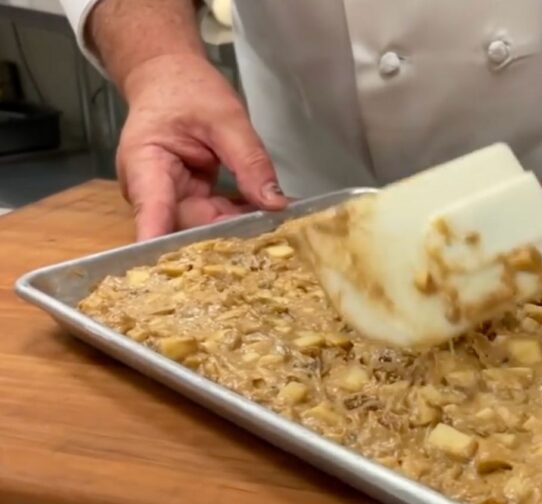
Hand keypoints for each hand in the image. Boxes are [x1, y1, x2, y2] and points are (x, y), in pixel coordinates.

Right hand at [117, 54, 287, 240]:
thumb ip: (250, 161)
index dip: (164, 243)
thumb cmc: (186, 90)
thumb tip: (274, 203)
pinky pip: (213, 218)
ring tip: (279, 231)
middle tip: (273, 244)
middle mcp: (151, 190)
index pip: (153, 210)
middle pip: (186, 227)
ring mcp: (168, 199)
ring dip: (239, 230)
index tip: (179, 270)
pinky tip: (268, 217)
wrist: (169, 78)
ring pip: (204, 228)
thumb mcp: (226, 118)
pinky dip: (239, 218)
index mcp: (145, 164)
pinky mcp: (186, 201)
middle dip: (228, 238)